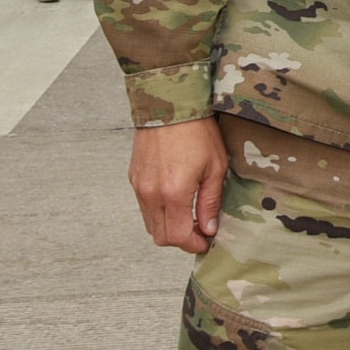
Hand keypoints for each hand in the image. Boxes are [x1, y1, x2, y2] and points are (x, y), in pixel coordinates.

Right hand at [130, 117, 228, 252]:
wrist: (170, 104)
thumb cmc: (197, 131)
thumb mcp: (215, 166)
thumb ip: (210, 202)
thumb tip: (208, 229)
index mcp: (173, 193)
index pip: (178, 237)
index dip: (194, 245)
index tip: (207, 241)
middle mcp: (151, 194)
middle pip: (161, 237)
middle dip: (182, 240)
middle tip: (200, 230)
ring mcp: (139, 187)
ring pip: (151, 225)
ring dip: (169, 227)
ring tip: (189, 215)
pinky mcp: (134, 179)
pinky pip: (144, 207)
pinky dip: (159, 212)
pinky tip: (175, 200)